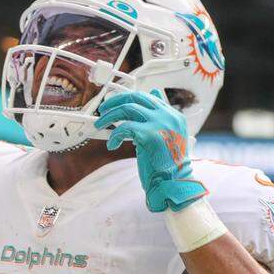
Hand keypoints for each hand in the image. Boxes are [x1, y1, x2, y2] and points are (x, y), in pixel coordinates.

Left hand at [94, 90, 206, 211]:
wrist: (174, 182)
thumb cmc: (167, 163)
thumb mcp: (166, 133)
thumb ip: (159, 115)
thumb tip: (154, 91)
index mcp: (173, 115)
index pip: (148, 96)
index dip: (127, 98)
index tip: (114, 104)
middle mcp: (168, 116)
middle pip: (136, 97)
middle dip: (115, 101)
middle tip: (102, 110)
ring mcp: (160, 124)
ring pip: (127, 108)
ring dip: (109, 116)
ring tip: (99, 125)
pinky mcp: (150, 135)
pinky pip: (124, 128)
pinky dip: (114, 136)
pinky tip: (112, 145)